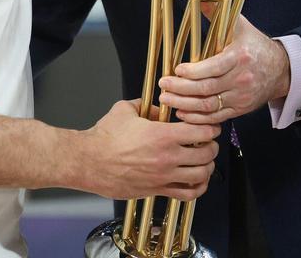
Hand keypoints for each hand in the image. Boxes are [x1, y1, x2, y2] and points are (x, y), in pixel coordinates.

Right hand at [80, 99, 219, 200]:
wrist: (88, 161)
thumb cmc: (104, 138)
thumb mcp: (125, 110)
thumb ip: (147, 106)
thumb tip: (160, 109)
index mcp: (162, 135)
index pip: (202, 132)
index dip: (210, 128)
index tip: (210, 127)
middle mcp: (167, 157)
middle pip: (206, 154)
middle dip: (212, 147)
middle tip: (209, 143)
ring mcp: (163, 176)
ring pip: (201, 175)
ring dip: (207, 167)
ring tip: (205, 161)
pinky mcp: (156, 190)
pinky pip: (187, 194)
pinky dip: (198, 189)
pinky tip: (197, 182)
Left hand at [157, 10, 290, 124]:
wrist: (282, 70)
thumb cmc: (256, 46)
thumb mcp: (240, 26)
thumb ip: (217, 13)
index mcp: (240, 57)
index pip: (214, 67)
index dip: (193, 71)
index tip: (176, 70)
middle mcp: (241, 79)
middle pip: (208, 88)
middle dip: (182, 89)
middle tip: (163, 85)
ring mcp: (241, 96)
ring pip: (210, 106)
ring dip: (185, 105)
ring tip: (167, 100)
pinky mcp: (240, 109)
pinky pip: (216, 117)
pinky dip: (198, 118)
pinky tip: (182, 112)